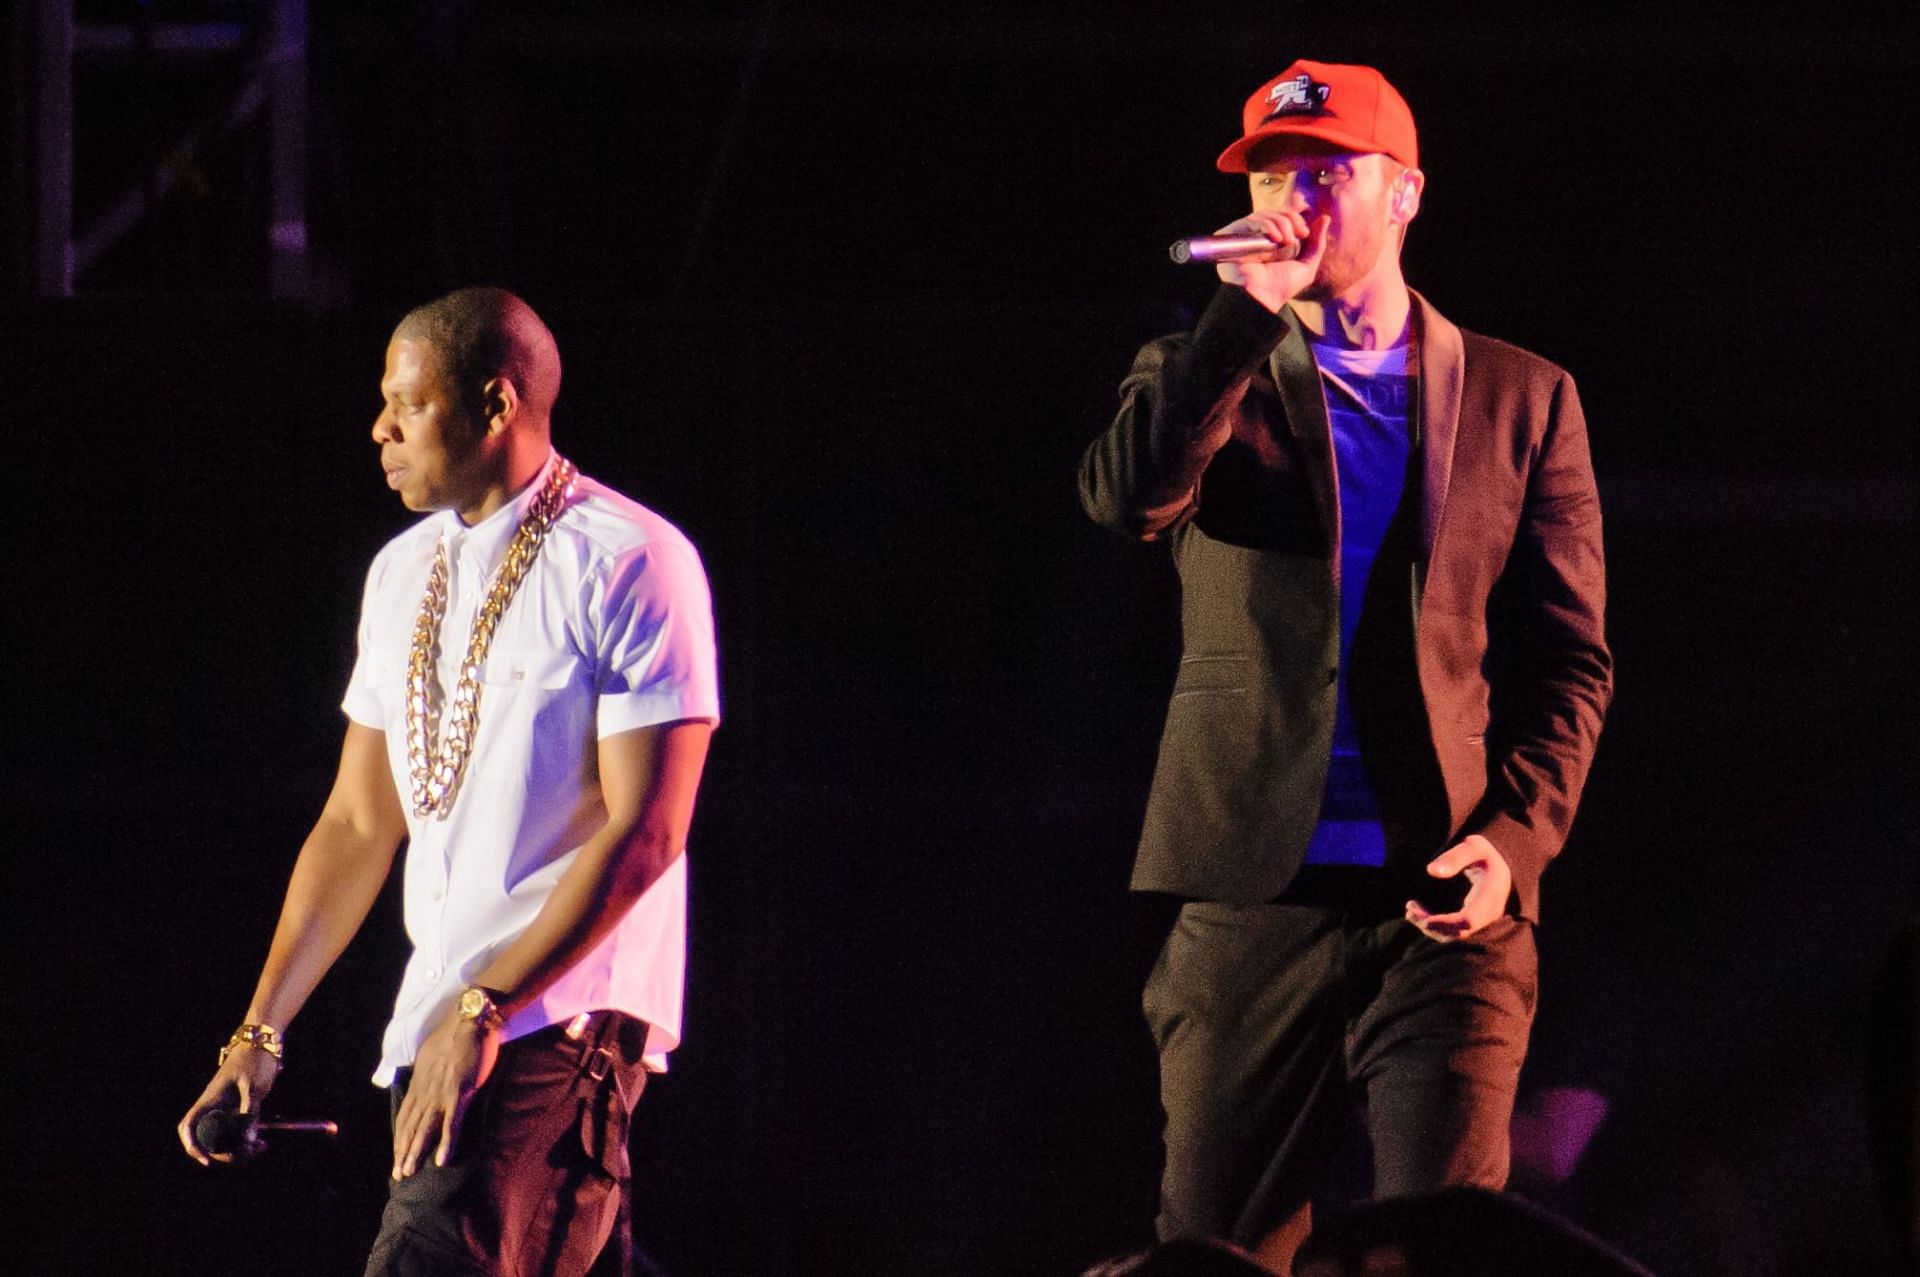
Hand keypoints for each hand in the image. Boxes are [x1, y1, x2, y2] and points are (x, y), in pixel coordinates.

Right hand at [177, 1043, 280, 1164]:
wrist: (264, 1042)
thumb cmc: (255, 1060)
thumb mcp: (254, 1087)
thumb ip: (250, 1113)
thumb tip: (247, 1141)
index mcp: (211, 1100)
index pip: (189, 1126)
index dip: (192, 1144)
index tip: (207, 1159)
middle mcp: (214, 1108)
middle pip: (209, 1140)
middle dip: (226, 1153)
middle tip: (251, 1152)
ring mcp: (226, 1110)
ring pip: (224, 1139)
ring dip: (240, 1150)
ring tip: (262, 1147)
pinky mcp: (238, 1111)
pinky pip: (237, 1133)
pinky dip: (247, 1141)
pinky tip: (262, 1143)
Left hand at [391, 1009, 498, 1178]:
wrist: (468, 1021)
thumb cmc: (452, 1034)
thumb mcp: (429, 1054)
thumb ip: (426, 1071)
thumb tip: (424, 1077)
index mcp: (418, 1083)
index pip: (404, 1116)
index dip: (399, 1136)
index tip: (396, 1153)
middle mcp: (424, 1091)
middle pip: (409, 1127)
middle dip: (402, 1151)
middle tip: (398, 1173)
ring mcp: (440, 1094)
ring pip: (424, 1129)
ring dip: (415, 1152)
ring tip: (409, 1171)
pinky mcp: (459, 1094)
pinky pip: (451, 1124)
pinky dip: (445, 1143)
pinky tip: (441, 1160)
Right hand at [1215, 210, 1329, 312]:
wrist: (1261, 297)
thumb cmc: (1281, 287)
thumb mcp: (1306, 266)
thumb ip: (1317, 244)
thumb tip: (1325, 218)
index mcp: (1274, 242)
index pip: (1284, 217)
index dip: (1297, 218)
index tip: (1305, 233)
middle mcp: (1259, 237)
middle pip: (1275, 213)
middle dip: (1291, 220)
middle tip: (1299, 235)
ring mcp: (1245, 236)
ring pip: (1264, 215)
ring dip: (1280, 223)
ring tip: (1287, 241)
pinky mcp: (1232, 236)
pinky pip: (1249, 220)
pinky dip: (1265, 224)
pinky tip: (1275, 238)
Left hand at [1405, 834, 1512, 941]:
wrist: (1498, 866)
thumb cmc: (1484, 853)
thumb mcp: (1473, 846)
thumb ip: (1455, 857)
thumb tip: (1431, 871)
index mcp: (1490, 895)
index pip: (1469, 919)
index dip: (1446, 923)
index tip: (1424, 921)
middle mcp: (1488, 913)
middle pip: (1459, 931)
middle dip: (1432, 925)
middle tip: (1410, 910)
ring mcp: (1481, 920)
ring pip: (1453, 934)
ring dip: (1429, 926)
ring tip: (1410, 910)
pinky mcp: (1471, 922)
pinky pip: (1452, 931)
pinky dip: (1433, 925)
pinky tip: (1416, 912)